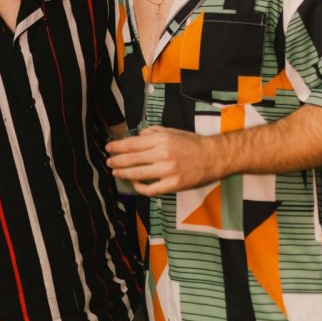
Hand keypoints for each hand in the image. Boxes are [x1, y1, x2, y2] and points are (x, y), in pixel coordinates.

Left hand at [106, 125, 222, 195]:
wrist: (213, 157)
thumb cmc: (192, 143)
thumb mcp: (172, 131)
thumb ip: (153, 132)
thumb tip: (137, 136)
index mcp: (161, 140)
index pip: (132, 144)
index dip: (117, 147)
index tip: (109, 148)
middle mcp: (162, 154)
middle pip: (131, 159)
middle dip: (116, 161)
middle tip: (108, 162)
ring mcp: (167, 171)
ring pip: (138, 174)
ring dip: (123, 174)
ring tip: (116, 173)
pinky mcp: (172, 184)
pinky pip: (151, 189)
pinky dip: (140, 188)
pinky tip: (135, 184)